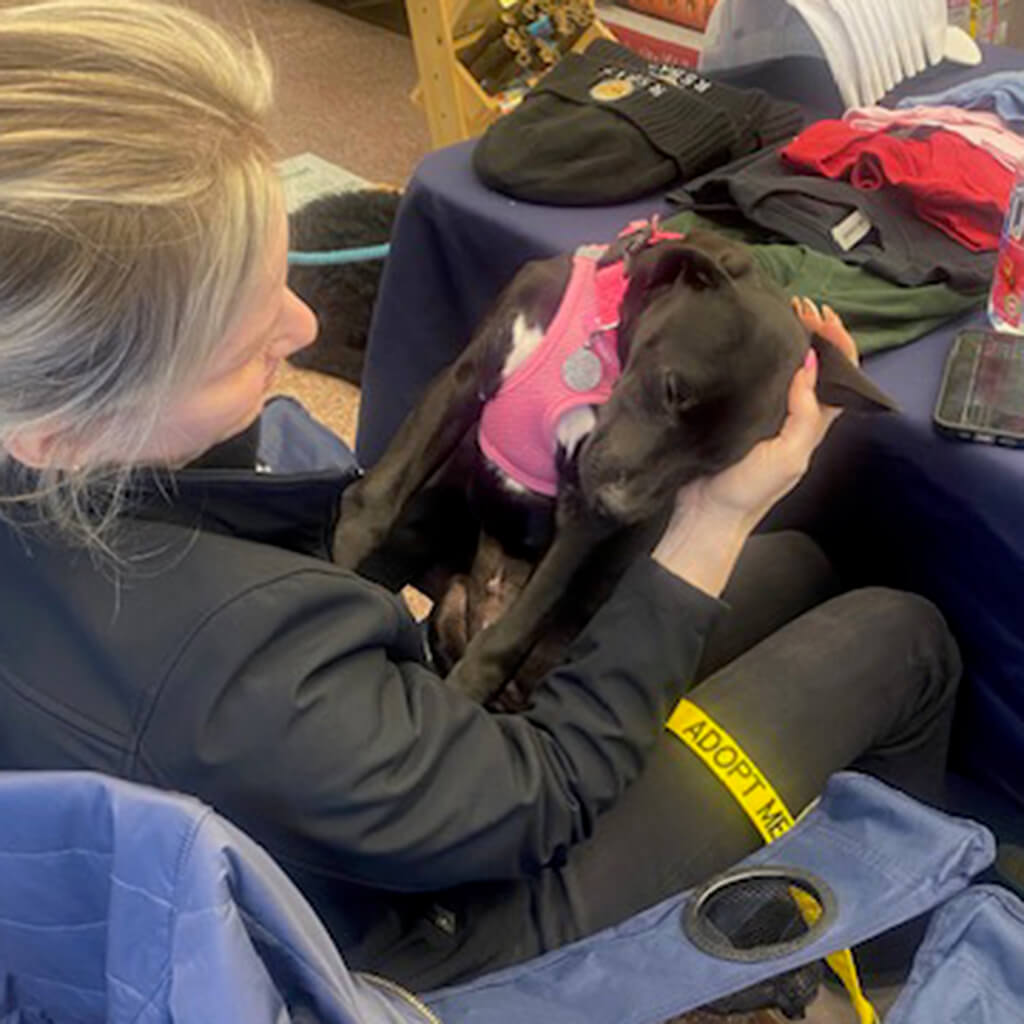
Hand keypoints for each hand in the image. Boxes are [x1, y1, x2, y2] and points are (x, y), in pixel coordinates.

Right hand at [653, 301, 850, 594]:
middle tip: (796, 305)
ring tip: (774, 313)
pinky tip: (746, 341)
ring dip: (785, 340)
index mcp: (812, 424)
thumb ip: (806, 414)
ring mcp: (764, 415)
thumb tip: (811, 363)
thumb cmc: (748, 492)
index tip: (819, 316)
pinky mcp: (736, 414)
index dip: (838, 343)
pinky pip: (755, 379)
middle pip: (814, 367)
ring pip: (785, 370)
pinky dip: (757, 356)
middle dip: (813, 333)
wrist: (704, 516)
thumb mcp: (789, 455)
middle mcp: (793, 415)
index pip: (840, 376)